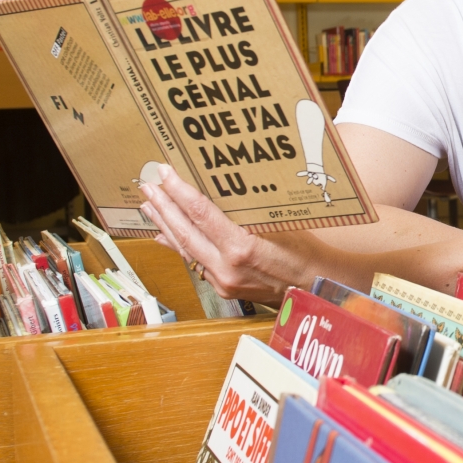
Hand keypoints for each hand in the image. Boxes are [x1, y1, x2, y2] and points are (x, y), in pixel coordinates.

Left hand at [138, 164, 326, 304]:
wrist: (315, 288)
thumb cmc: (305, 254)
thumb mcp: (277, 223)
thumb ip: (245, 212)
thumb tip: (217, 192)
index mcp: (241, 248)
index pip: (200, 213)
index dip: (179, 191)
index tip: (165, 174)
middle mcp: (226, 267)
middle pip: (185, 232)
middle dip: (163, 207)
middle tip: (148, 187)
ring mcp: (222, 281)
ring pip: (185, 249)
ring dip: (166, 226)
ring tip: (150, 207)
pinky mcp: (223, 289)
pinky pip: (194, 263)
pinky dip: (178, 246)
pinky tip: (165, 236)